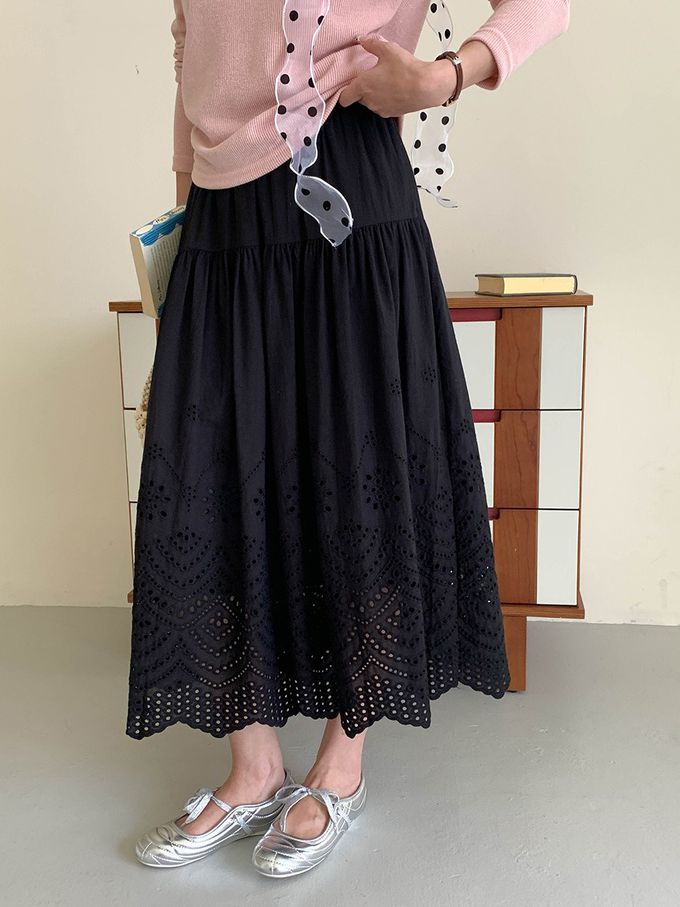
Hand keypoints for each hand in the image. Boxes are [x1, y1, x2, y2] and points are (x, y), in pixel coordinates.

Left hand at [337, 34, 458, 116]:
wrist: (426, 87)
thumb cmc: (406, 70)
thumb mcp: (387, 49)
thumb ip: (371, 44)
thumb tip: (362, 39)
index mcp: (363, 86)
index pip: (343, 98)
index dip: (344, 92)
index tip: (349, 84)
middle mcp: (369, 101)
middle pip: (358, 98)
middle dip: (362, 89)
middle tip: (372, 76)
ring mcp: (380, 109)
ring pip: (371, 103)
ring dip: (375, 95)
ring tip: (387, 82)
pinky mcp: (391, 114)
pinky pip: (383, 107)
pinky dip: (386, 100)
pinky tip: (395, 90)